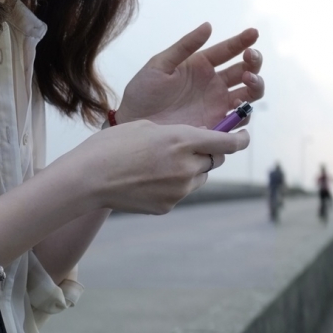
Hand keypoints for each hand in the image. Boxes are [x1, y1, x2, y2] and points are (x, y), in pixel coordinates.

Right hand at [63, 120, 249, 214]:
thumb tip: (195, 139)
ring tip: (162, 163)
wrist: (88, 179)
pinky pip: (181, 192)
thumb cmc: (112, 146)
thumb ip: (177, 133)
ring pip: (198, 177)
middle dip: (209, 152)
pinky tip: (149, 178)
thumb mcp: (147, 127)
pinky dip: (173, 184)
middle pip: (215, 160)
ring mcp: (179, 190)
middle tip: (193, 146)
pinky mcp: (168, 206)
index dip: (240, 139)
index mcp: (183, 141)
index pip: (228, 143)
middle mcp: (187, 167)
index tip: (244, 136)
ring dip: (191, 169)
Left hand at [116, 23, 263, 128]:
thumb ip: (184, 46)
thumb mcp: (160, 65)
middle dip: (254, 62)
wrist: (133, 123)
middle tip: (250, 58)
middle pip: (245, 70)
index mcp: (201, 65)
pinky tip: (238, 106)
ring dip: (256, 85)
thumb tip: (208, 25)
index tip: (253, 33)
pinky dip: (245, 113)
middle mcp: (213, 84)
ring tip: (249, 79)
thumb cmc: (142, 93)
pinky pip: (239, 120)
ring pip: (249, 94)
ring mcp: (217, 105)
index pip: (227, 50)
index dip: (242, 41)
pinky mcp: (216, 125)